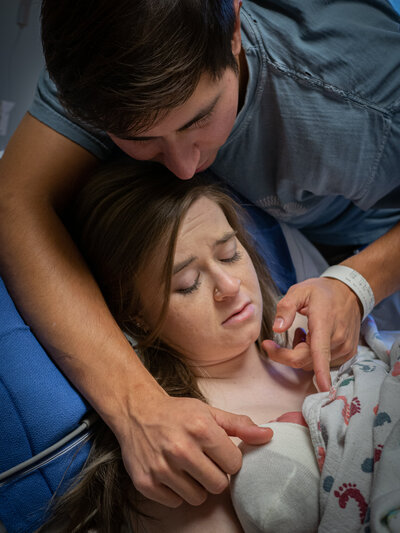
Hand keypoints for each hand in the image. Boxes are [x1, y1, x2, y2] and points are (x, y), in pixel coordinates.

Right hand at [116, 392, 272, 506]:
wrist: (137, 411)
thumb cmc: (178, 413)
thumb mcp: (209, 412)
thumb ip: (240, 426)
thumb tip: (268, 436)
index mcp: (201, 429)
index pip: (234, 464)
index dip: (228, 459)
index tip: (217, 451)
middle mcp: (181, 449)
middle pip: (218, 485)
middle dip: (214, 474)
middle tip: (202, 460)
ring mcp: (161, 468)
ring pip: (197, 497)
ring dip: (195, 484)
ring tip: (186, 466)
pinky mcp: (146, 483)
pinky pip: (175, 502)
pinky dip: (175, 491)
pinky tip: (170, 471)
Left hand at [262, 277, 361, 391]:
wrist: (350, 292)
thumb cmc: (322, 292)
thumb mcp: (300, 291)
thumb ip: (286, 307)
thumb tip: (277, 328)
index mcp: (324, 324)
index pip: (320, 353)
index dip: (320, 372)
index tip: (323, 388)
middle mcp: (337, 339)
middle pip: (306, 361)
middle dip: (285, 355)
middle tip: (272, 343)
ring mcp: (344, 348)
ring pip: (312, 364)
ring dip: (300, 352)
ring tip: (302, 332)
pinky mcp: (347, 353)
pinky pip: (322, 363)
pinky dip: (312, 355)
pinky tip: (312, 338)